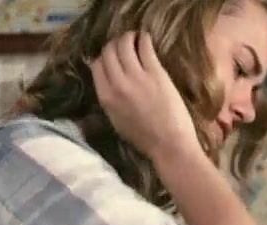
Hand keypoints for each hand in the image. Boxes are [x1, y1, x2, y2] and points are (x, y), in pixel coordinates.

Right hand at [90, 31, 200, 159]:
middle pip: (108, 52)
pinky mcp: (155, 72)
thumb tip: (106, 82)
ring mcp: (136, 76)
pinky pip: (144, 46)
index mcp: (105, 97)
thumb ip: (109, 99)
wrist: (169, 145)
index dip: (103, 58)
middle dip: (114, 45)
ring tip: (134, 38)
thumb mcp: (116, 120)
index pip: (96, 66)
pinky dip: (143, 38)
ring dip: (128, 37)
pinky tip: (145, 39)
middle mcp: (117, 84)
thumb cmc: (144, 138)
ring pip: (123, 44)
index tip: (112, 58)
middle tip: (123, 45)